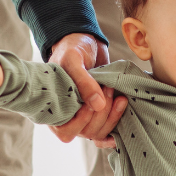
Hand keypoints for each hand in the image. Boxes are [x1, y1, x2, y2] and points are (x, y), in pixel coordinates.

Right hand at [48, 32, 125, 148]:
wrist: (85, 44)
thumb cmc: (72, 49)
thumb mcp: (74, 60)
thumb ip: (83, 81)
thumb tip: (98, 106)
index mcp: (54, 107)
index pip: (65, 131)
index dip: (80, 122)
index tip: (90, 104)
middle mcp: (68, 116)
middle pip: (86, 132)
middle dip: (101, 113)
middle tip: (106, 87)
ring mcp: (83, 117)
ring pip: (99, 132)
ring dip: (111, 116)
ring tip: (118, 95)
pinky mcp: (98, 114)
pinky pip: (106, 130)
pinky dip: (115, 126)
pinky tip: (121, 115)